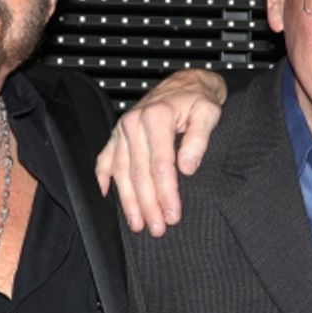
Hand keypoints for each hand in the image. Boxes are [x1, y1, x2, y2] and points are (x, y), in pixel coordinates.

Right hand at [96, 69, 226, 235]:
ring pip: (121, 172)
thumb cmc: (198, 100)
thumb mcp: (208, 113)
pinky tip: (105, 196)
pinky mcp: (117, 134)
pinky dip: (102, 178)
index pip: (160, 165)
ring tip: (138, 224)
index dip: (166, 193)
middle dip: (148, 205)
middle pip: (139, 173)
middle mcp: (134, 123)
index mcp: (157, 118)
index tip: (173, 215)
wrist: (184, 84)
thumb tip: (187, 168)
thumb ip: (198, 140)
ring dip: (128, 201)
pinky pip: (105, 158)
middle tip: (158, 229)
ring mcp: (122, 129)